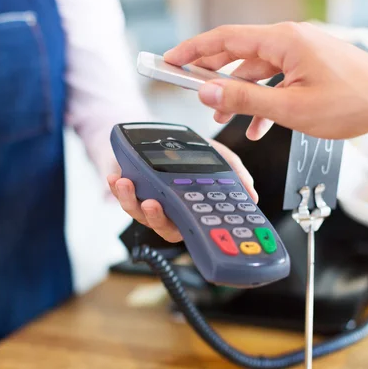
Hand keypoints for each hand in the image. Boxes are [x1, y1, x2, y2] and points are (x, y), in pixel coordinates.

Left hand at [107, 140, 255, 242]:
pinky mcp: (128, 191)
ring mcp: (146, 203)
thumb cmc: (189, 153)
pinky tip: (116, 176)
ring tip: (127, 183)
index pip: (192, 228)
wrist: (161, 136)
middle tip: (153, 204)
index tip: (195, 227)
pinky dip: (116, 187)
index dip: (193, 232)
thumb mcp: (218, 157)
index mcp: (190, 209)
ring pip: (137, 212)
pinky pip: (121, 195)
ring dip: (130, 200)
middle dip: (155, 217)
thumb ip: (234, 173)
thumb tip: (252, 195)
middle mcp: (168, 211)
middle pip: (161, 225)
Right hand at [164, 22, 367, 139]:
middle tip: (187, 86)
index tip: (171, 59)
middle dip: (211, 73)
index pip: (225, 39)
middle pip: (236, 52)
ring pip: (255, 70)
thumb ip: (244, 99)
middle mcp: (289, 40)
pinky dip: (261, 99)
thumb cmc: (354, 101)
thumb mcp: (290, 107)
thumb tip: (208, 91)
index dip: (193, 49)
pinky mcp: (308, 65)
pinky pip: (274, 79)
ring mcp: (300, 52)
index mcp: (283, 41)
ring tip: (222, 116)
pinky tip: (257, 124)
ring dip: (237, 93)